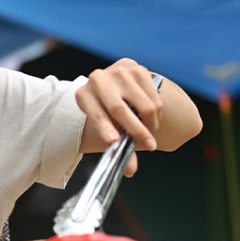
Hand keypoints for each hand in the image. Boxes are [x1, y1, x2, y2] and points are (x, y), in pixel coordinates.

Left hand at [75, 59, 162, 175]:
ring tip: (149, 132)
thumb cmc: (107, 113)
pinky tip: (151, 117)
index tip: (115, 142)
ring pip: (143, 105)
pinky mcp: (137, 69)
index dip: (104, 128)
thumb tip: (131, 171)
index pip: (95, 114)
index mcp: (83, 95)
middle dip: (136, 130)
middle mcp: (98, 80)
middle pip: (119, 109)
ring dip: (150, 123)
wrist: (113, 86)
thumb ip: (119, 147)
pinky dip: (156, 113)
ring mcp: (118, 72)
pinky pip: (154, 97)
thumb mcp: (107, 128)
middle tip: (149, 146)